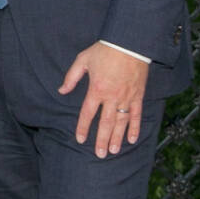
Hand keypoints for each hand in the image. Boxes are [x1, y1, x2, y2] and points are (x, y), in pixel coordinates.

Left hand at [59, 41, 149, 157]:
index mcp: (96, 89)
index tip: (80, 139)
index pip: (87, 114)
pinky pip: (137, 115)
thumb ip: (71, 77)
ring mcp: (127, 97)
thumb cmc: (104, 51)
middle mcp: (112, 97)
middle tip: (100, 154)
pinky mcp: (138, 95)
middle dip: (102, 140)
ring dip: (117, 138)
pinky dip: (135, 128)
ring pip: (121, 123)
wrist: (129, 43)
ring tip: (113, 151)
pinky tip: (132, 139)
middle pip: (105, 123)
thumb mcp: (82, 60)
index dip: (83, 127)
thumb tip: (61, 91)